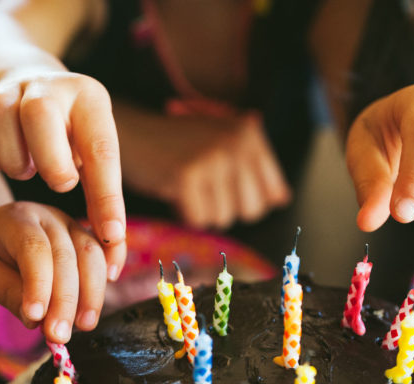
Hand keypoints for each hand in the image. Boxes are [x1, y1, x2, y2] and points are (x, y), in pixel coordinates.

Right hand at [0, 71, 125, 280]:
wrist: (28, 94)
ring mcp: (4, 92)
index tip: (109, 235)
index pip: (101, 148)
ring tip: (27, 169)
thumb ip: (104, 205)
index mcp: (87, 98)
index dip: (107, 198)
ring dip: (13, 159)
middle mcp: (45, 86)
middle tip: (58, 182)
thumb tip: (112, 259)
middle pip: (39, 113)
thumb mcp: (93, 161)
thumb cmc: (69, 141)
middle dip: (51, 161)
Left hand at [0, 201, 106, 343]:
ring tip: (83, 325)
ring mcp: (70, 224)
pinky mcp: (84, 237)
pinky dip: (107, 273)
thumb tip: (35, 319)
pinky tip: (103, 296)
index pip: (33, 249)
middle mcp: (47, 217)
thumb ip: (7, 292)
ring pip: (91, 254)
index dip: (38, 285)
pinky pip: (104, 252)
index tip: (36, 318)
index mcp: (15, 220)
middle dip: (65, 300)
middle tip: (59, 335)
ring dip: (91, 294)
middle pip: (66, 255)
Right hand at [117, 106, 290, 228]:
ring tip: (188, 186)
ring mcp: (211, 159)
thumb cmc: (178, 144)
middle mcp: (236, 143)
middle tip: (204, 188)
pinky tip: (175, 192)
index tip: (225, 187)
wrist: (131, 134)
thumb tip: (281, 200)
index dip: (248, 200)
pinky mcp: (186, 178)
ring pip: (224, 219)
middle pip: (252, 211)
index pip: (274, 194)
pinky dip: (185, 214)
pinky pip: (198, 221)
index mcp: (250, 133)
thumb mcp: (222, 142)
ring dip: (203, 211)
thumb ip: (255, 166)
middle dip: (227, 208)